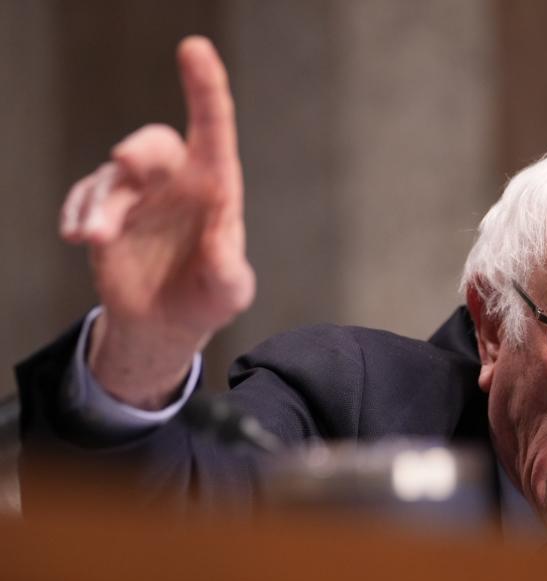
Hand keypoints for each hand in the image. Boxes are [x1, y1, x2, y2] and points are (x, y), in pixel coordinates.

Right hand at [61, 37, 254, 408]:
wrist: (165, 324)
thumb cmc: (208, 299)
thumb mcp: (228, 291)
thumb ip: (228, 268)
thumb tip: (222, 235)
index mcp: (216, 189)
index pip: (214, 132)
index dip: (205, 89)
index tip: (194, 48)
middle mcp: (176, 183)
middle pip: (155, 145)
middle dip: (138, 150)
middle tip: (124, 161)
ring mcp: (138, 195)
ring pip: (112, 178)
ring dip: (100, 205)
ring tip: (93, 240)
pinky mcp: (105, 211)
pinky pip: (84, 198)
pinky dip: (77, 213)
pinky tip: (77, 237)